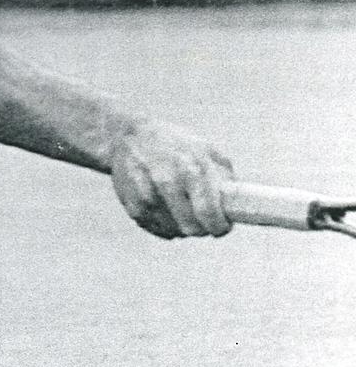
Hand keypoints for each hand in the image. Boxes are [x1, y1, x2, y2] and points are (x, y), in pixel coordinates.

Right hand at [110, 119, 233, 238]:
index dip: (219, 227)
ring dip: (181, 227)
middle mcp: (166, 180)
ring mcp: (146, 193)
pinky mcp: (130, 203)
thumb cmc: (173, 143)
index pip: (208, 213)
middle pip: (190, 227)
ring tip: (182, 212)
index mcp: (190, 168)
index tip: (221, 227)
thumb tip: (239, 202)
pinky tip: (166, 213)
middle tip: (202, 222)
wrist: (127, 135)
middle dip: (201, 228)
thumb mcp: (204, 148)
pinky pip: (153, 228)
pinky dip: (162, 226)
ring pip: (172, 230)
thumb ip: (224, 174)